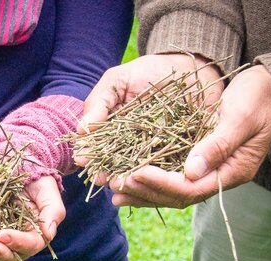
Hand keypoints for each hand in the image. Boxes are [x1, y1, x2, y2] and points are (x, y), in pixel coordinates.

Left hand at [0, 176, 64, 260]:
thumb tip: (48, 233)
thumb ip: (52, 212)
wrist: (20, 170)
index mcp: (35, 235)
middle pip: (10, 255)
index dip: (17, 242)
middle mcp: (17, 242)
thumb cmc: (38, 181)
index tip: (3, 234)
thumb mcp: (48, 192)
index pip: (29, 245)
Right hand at [75, 53, 222, 184]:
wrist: (191, 67)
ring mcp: (155, 151)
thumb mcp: (118, 81)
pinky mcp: (180, 153)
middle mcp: (131, 145)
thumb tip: (80, 131)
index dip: (89, 154)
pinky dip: (161, 176)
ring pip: (139, 170)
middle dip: (106, 173)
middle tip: (101, 179)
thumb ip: (99, 103)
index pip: (97, 146)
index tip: (83, 161)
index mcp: (112, 130)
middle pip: (115, 164)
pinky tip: (152, 181)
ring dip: (129, 179)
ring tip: (122, 184)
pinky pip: (169, 168)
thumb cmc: (149, 71)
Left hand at [107, 65, 270, 207]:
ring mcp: (206, 172)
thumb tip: (191, 172)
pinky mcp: (195, 162)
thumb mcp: (240, 116)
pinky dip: (147, 180)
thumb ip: (218, 144)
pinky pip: (168, 177)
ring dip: (141, 191)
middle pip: (176, 195)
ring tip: (113, 189)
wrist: (268, 88)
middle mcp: (217, 177)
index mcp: (232, 171)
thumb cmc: (258, 98)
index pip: (191, 188)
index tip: (136, 173)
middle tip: (116, 183)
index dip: (161, 183)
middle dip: (145, 190)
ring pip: (169, 191)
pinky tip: (125, 178)